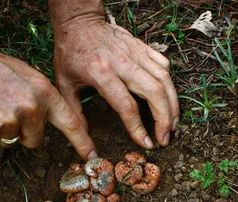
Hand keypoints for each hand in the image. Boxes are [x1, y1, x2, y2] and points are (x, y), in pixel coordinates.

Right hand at [0, 35, 96, 158]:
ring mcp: (10, 119)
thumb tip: (50, 121)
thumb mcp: (24, 75)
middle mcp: (31, 106)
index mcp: (43, 91)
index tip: (92, 158)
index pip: (70, 122)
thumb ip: (40, 98)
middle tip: (4, 110)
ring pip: (10, 142)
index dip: (82, 142)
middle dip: (23, 133)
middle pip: (35, 140)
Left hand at [52, 20, 179, 148]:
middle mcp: (123, 63)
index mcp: (102, 74)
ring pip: (165, 80)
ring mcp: (136, 53)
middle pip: (154, 93)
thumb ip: (74, 113)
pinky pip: (164, 65)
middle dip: (164, 119)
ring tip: (173, 124)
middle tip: (165, 138)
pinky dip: (170, 84)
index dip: (138, 128)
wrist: (79, 22)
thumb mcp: (64, 84)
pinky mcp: (143, 47)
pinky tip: (169, 100)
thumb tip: (82, 141)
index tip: (146, 143)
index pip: (127, 106)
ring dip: (173, 105)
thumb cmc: (71, 53)